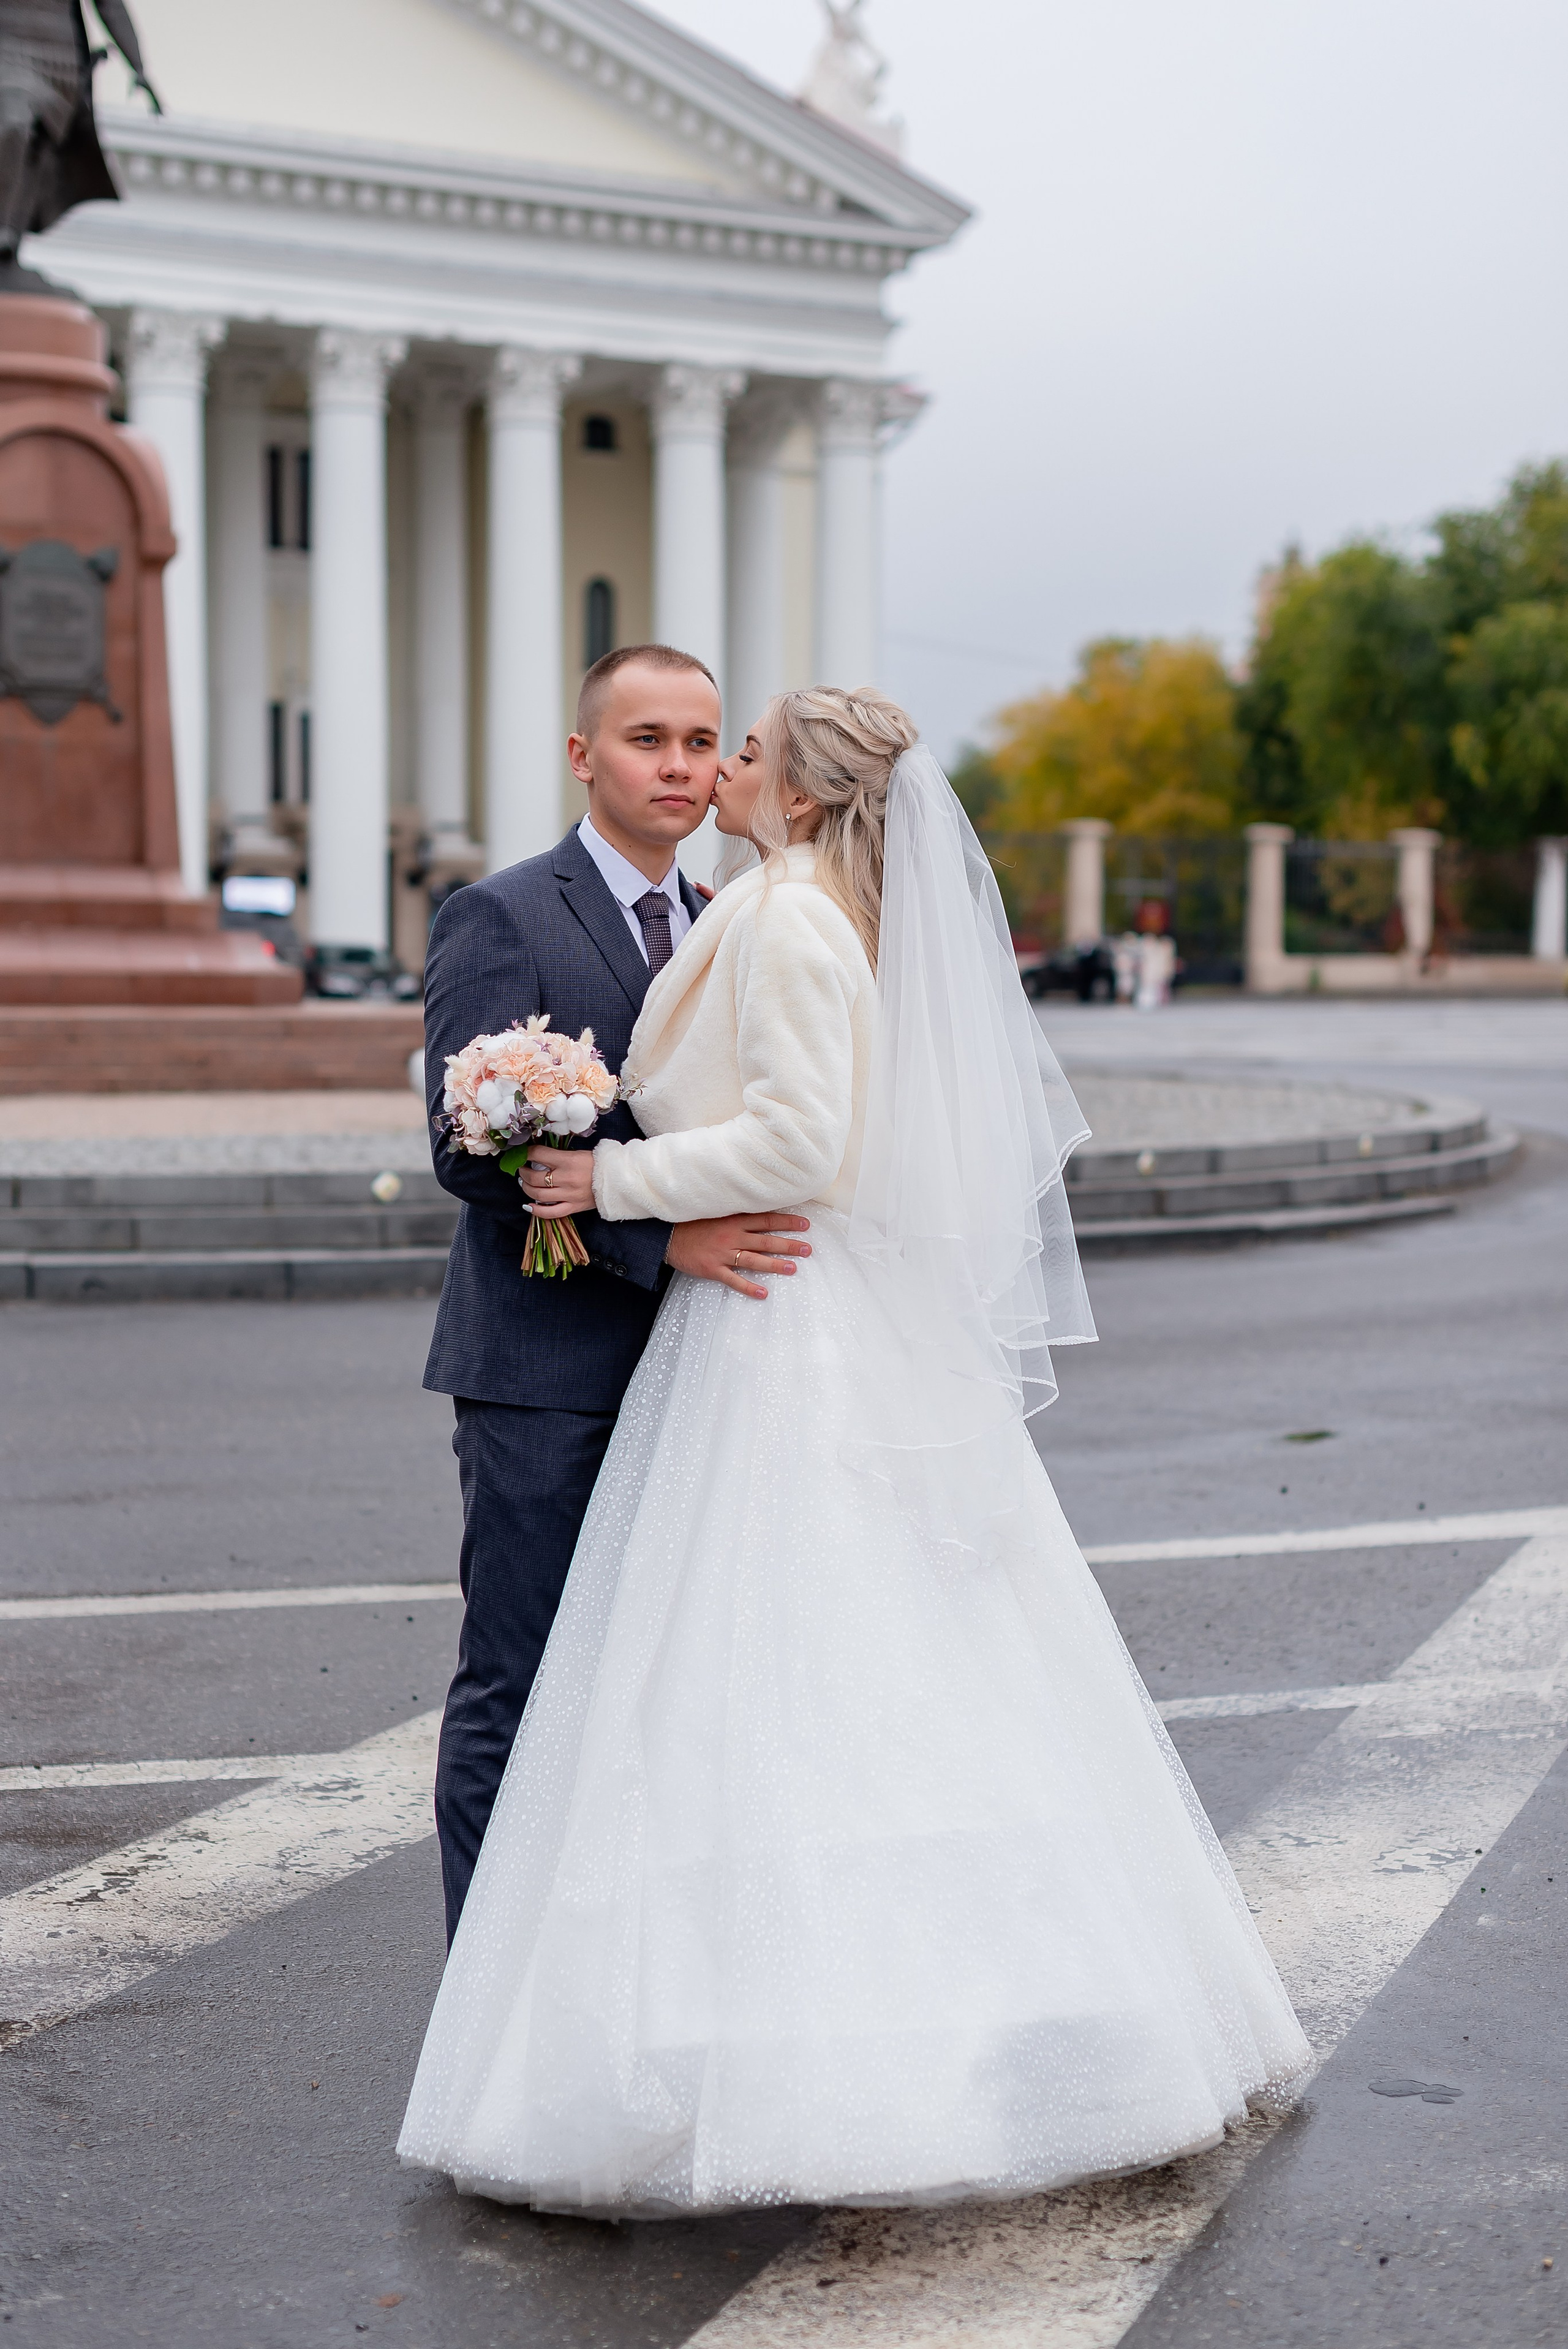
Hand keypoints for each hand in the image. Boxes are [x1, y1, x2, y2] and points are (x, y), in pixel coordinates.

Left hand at [517, 1145, 596, 1217]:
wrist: (617, 1179)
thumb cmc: (597, 1164)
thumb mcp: (577, 1154)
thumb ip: (558, 1156)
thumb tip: (538, 1157)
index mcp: (568, 1160)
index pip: (539, 1154)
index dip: (527, 1153)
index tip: (524, 1154)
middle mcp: (566, 1178)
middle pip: (534, 1177)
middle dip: (523, 1172)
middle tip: (522, 1169)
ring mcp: (569, 1195)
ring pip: (538, 1195)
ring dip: (526, 1188)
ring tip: (525, 1183)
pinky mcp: (573, 1207)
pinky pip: (551, 1212)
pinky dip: (536, 1211)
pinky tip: (529, 1206)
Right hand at [665, 1212, 811, 1299]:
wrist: (668, 1236)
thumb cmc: (693, 1223)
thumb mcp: (717, 1212)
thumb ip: (737, 1215)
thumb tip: (761, 1215)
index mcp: (734, 1219)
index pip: (767, 1219)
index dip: (787, 1222)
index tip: (805, 1224)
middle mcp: (732, 1235)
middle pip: (766, 1240)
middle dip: (789, 1245)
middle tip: (807, 1249)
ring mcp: (723, 1253)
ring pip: (754, 1259)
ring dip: (775, 1264)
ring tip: (792, 1268)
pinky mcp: (713, 1269)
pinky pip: (734, 1280)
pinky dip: (749, 1287)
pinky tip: (763, 1293)